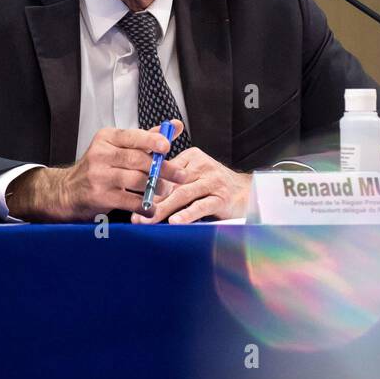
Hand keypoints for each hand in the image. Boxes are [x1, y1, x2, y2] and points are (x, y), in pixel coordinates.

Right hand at [6, 121, 181, 221]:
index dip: (152, 140)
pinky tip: (152, 207)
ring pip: (135, 180)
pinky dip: (144, 205)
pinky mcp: (99, 196)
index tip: (168, 146)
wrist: (66, 191)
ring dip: (156, 186)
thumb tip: (175, 125)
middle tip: (180, 175)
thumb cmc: (99, 167)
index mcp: (107, 138)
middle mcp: (101, 154)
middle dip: (163, 168)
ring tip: (166, 190)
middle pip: (138, 159)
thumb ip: (148, 138)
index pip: (132, 136)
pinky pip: (128, 201)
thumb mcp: (119, 147)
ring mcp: (98, 176)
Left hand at [132, 146, 251, 223]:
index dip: (148, 186)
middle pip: (172, 183)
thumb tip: (145, 198)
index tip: (133, 200)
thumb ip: (172, 183)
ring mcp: (213, 181)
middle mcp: (202, 166)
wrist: (245, 192)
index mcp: (192, 157)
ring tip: (149, 219)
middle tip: (137, 215)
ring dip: (164, 208)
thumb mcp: (193, 177)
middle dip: (152, 200)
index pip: (165, 170)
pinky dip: (187, 214)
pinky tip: (176, 221)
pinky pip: (201, 206)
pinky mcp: (221, 197)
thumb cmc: (214, 186)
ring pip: (183, 194)